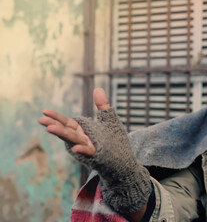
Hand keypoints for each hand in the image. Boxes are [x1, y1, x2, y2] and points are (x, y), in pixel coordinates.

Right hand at [39, 87, 151, 213]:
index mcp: (82, 130)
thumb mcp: (109, 120)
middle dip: (54, 125)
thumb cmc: (114, 140)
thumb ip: (102, 105)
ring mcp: (87, 148)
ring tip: (49, 128)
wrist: (123, 159)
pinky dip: (82, 150)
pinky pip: (88, 152)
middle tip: (41, 120)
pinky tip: (77, 148)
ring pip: (74, 140)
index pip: (67, 123)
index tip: (44, 111)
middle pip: (66, 131)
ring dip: (62, 134)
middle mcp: (82, 139)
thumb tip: (98, 88)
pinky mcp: (96, 155)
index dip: (56, 117)